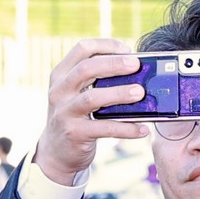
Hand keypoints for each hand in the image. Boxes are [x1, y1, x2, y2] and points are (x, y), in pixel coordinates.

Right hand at [36, 40, 152, 185]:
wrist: (56, 152)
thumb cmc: (76, 117)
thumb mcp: (78, 94)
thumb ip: (98, 81)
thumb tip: (138, 72)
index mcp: (61, 75)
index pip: (82, 49)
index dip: (106, 46)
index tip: (128, 50)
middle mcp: (59, 90)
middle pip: (86, 69)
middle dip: (113, 64)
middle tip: (137, 64)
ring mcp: (65, 112)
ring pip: (92, 98)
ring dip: (119, 93)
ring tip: (141, 92)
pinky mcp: (74, 133)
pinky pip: (104, 128)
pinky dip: (126, 128)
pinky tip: (142, 129)